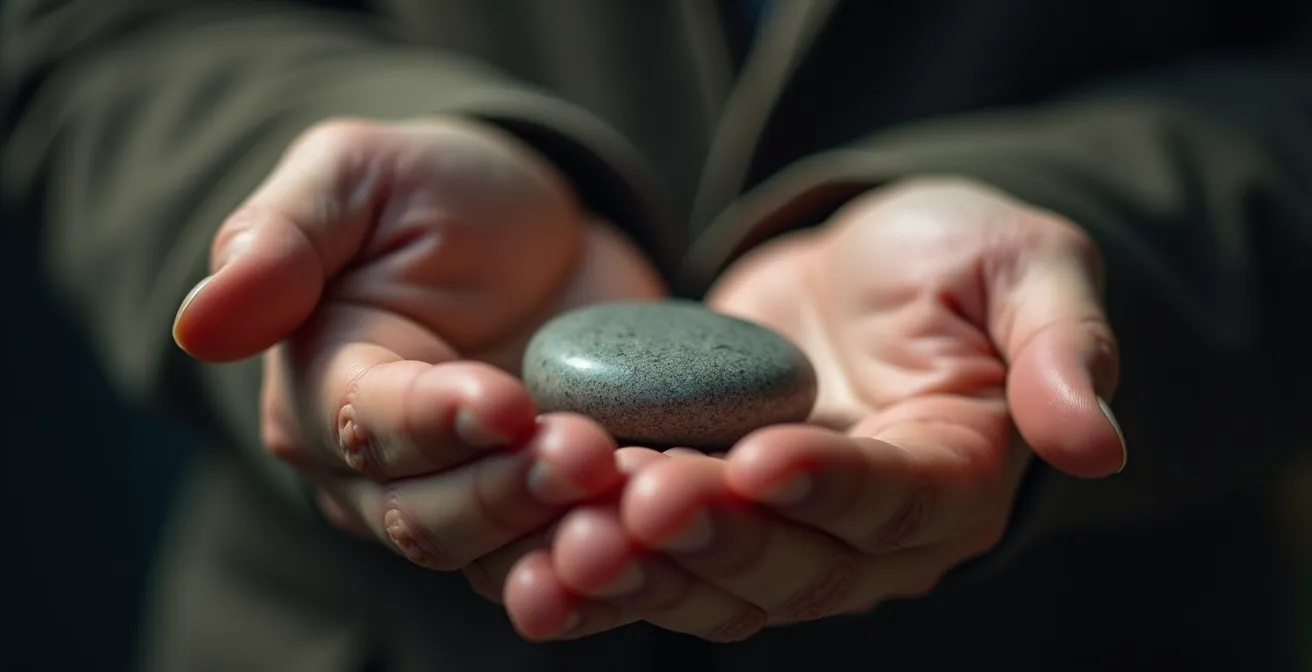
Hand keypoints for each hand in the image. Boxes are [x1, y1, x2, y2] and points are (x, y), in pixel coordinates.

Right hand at [172, 118, 664, 580]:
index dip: (434, 422)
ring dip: (565, 541)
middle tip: (589, 454)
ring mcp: (473, 500)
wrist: (535, 230)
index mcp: (326, 393)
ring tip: (634, 504)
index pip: (367, 428)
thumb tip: (201, 322)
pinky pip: (571, 553)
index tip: (506, 400)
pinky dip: (614, 554)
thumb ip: (281, 239)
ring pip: (503, 555)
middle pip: (430, 516)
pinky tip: (665, 529)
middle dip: (510, 493)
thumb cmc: (432, 195)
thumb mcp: (356, 178)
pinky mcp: (550, 511)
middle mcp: (385, 472)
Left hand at [503, 178, 1124, 639]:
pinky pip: (662, 566)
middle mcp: (870, 536)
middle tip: (642, 499)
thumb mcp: (1028, 270)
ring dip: (645, 570)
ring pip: (719, 583)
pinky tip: (536, 569)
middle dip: (717, 535)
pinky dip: (605, 574)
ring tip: (571, 541)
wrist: (865, 272)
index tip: (762, 458)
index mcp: (952, 479)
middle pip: (796, 563)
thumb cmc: (955, 261)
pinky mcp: (716, 520)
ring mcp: (787, 537)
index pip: (894, 499)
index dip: (830, 487)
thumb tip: (1098, 441)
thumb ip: (1062, 348)